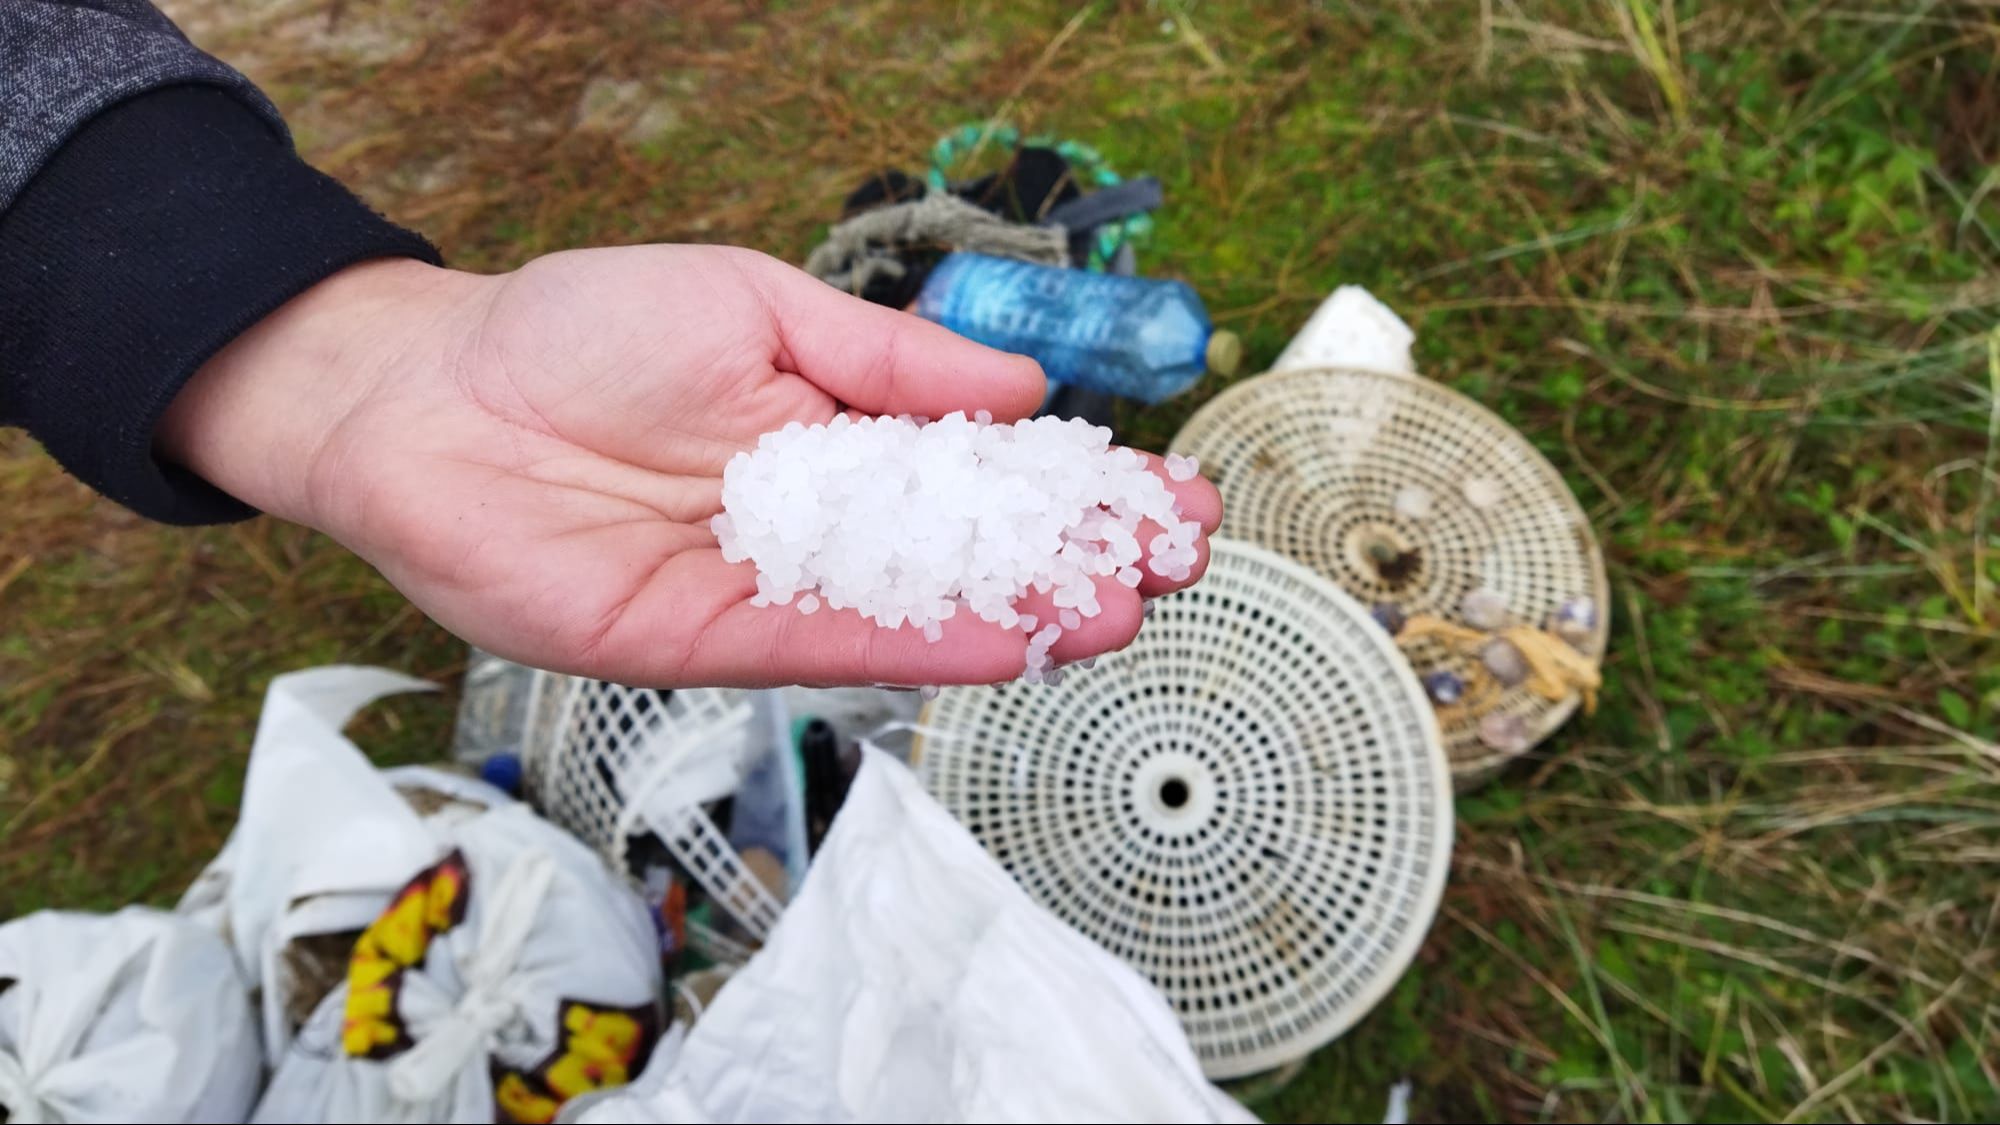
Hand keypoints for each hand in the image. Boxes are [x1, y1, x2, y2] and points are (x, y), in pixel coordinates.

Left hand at [159, 246, 1219, 687]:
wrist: (433, 397)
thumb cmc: (582, 331)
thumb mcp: (757, 307)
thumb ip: (886, 359)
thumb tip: (1018, 385)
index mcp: (841, 437)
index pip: (982, 470)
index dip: (1074, 485)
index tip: (1164, 494)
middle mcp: (821, 523)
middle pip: (968, 551)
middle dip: (1072, 557)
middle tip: (1173, 566)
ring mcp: (772, 586)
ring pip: (913, 609)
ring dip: (1019, 615)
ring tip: (1117, 612)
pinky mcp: (710, 640)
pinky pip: (825, 646)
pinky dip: (914, 648)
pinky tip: (1001, 640)